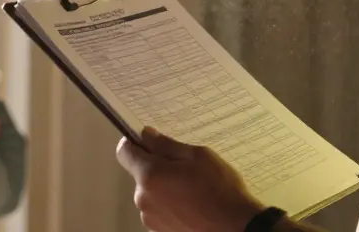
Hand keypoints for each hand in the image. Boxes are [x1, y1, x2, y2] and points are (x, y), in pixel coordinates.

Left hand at [117, 127, 264, 231]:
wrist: (234, 227)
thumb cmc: (219, 189)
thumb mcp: (197, 156)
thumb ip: (166, 145)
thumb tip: (147, 136)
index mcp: (149, 175)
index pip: (124, 152)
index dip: (135, 143)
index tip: (150, 142)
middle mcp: (143, 199)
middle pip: (140, 174)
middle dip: (157, 167)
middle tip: (184, 168)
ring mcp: (150, 218)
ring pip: (150, 193)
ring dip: (164, 188)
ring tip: (191, 190)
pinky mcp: (159, 231)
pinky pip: (158, 210)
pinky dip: (169, 206)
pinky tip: (191, 206)